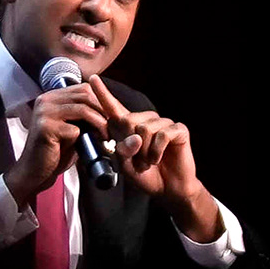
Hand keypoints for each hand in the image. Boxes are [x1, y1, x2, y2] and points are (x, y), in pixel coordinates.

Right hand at [1, 86, 102, 204]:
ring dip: (99, 125)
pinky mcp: (45, 128)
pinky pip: (75, 129)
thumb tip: (108, 108)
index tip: (111, 118)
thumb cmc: (55, 152)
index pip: (83, 88)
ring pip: (83, 110)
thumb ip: (83, 114)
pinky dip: (85, 139)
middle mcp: (46, 100)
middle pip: (85, 95)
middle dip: (103, 112)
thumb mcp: (71, 128)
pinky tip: (87, 147)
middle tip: (111, 129)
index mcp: (51, 97)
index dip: (101, 102)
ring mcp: (44, 113)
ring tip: (105, 138)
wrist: (35, 173)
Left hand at [82, 76, 219, 242]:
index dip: (102, 93)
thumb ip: (123, 151)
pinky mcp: (178, 129)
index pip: (114, 107)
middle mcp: (147, 120)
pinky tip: (158, 159)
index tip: (91, 79)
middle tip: (139, 161)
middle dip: (131, 146)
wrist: (168, 190)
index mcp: (131, 126)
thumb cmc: (146, 175)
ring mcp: (164, 123)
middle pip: (129, 120)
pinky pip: (162, 135)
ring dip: (144, 152)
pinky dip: (157, 151)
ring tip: (149, 162)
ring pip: (145, 129)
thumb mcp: (126, 165)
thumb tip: (135, 136)